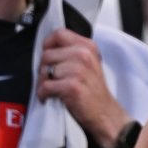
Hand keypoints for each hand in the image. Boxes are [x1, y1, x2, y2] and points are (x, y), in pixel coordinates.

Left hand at [37, 27, 132, 144]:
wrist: (105, 113)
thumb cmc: (93, 91)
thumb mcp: (88, 64)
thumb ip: (72, 53)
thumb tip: (47, 50)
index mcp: (87, 46)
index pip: (59, 34)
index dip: (47, 44)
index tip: (46, 55)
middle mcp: (84, 55)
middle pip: (47, 54)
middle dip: (43, 68)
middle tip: (48, 79)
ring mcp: (78, 70)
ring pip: (44, 71)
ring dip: (42, 83)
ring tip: (49, 89)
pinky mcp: (72, 86)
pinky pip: (45, 86)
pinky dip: (42, 94)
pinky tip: (48, 97)